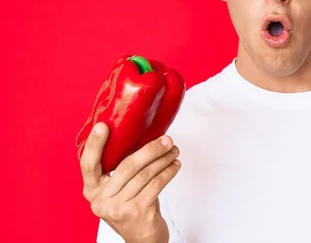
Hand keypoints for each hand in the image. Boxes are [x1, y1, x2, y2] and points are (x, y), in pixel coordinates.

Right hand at [79, 122, 180, 242]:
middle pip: (126, 166)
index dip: (95, 144)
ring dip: (163, 160)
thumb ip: (123, 169)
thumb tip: (144, 137)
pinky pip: (156, 185)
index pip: (88, 165)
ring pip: (144, 174)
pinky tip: (174, 165)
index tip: (103, 126)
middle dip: (150, 150)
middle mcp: (100, 200)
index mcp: (92, 190)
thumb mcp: (120, 190)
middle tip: (166, 140)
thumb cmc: (133, 207)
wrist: (143, 239)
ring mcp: (117, 208)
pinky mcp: (136, 212)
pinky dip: (168, 172)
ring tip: (173, 151)